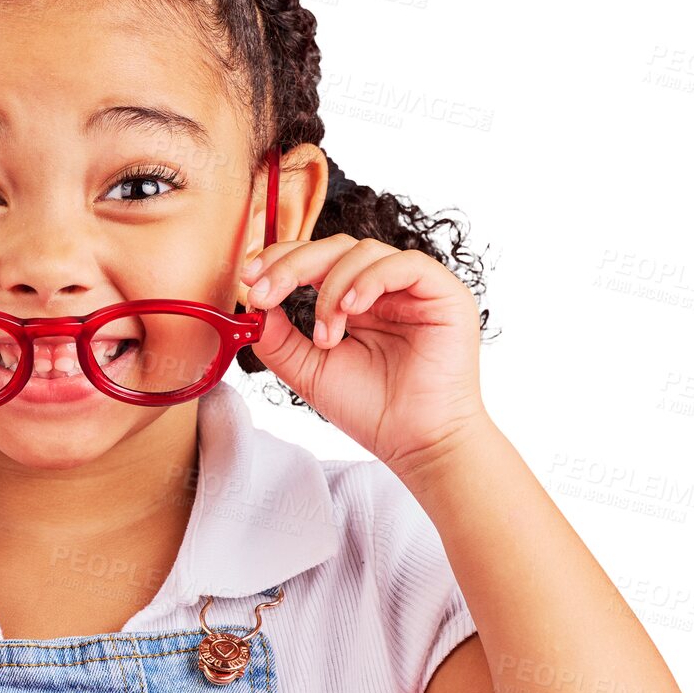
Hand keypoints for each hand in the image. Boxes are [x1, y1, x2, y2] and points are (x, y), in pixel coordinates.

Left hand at [240, 233, 486, 471]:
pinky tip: (352, 310)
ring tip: (326, 336)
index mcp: (355, 301)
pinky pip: (405, 264)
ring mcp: (414, 288)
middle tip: (265, 293)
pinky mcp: (444, 293)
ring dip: (332, 288)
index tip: (249, 279)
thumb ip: (280, 339)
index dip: (281, 260)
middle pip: (335, 248)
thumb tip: (253, 307)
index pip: (316, 260)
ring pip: (364, 251)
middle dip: (292, 265)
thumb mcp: (310, 371)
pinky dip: (370, 280)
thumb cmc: (371, 410)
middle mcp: (384, 288)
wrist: (416, 444)